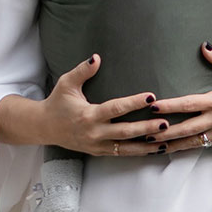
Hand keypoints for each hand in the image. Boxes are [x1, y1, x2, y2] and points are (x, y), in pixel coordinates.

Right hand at [36, 53, 170, 155]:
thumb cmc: (57, 102)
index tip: (151, 96)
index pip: (115, 108)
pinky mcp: (99, 152)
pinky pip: (122, 154)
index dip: (133, 103)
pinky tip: (155, 149)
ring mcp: (97, 145)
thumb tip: (96, 57)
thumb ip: (82, 71)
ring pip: (126, 148)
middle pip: (124, 132)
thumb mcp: (66, 84)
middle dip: (146, 128)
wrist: (43, 127)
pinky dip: (139, 152)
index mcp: (88, 115)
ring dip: (147, 146)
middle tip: (165, 123)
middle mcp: (94, 133)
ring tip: (167, 141)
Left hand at [145, 43, 211, 152]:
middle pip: (186, 127)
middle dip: (164, 131)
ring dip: (171, 144)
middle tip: (144, 132)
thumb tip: (204, 45)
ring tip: (151, 145)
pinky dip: (185, 147)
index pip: (189, 104)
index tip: (154, 107)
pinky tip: (171, 148)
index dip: (170, 106)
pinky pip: (201, 145)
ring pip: (192, 141)